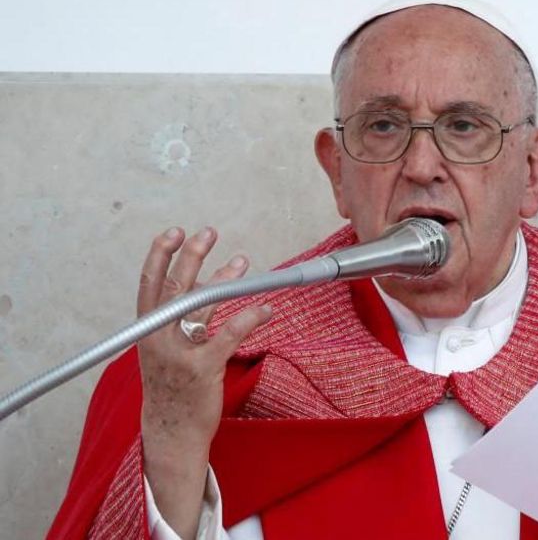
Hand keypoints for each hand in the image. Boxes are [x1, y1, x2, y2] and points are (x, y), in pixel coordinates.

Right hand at [138, 227, 272, 538]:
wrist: (171, 431)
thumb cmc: (172, 384)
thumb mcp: (168, 348)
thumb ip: (184, 317)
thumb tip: (207, 280)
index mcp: (146, 331)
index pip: (148, 285)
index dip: (160, 256)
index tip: (174, 232)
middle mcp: (157, 339)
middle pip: (175, 288)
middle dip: (191, 256)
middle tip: (207, 232)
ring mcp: (178, 354)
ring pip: (203, 306)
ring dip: (225, 279)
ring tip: (242, 260)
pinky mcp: (202, 369)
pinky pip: (228, 334)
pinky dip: (249, 317)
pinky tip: (264, 308)